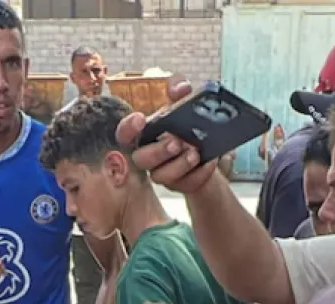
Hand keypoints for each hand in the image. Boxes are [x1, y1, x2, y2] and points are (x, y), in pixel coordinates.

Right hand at [116, 79, 218, 194]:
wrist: (208, 148)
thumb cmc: (187, 125)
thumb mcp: (184, 103)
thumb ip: (179, 90)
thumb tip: (181, 88)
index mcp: (145, 135)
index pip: (125, 134)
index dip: (128, 128)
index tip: (141, 118)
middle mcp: (149, 156)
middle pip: (141, 159)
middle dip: (158, 151)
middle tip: (177, 142)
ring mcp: (163, 173)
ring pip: (162, 176)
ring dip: (179, 164)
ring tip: (195, 152)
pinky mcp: (180, 185)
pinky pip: (186, 184)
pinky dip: (200, 173)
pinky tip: (209, 161)